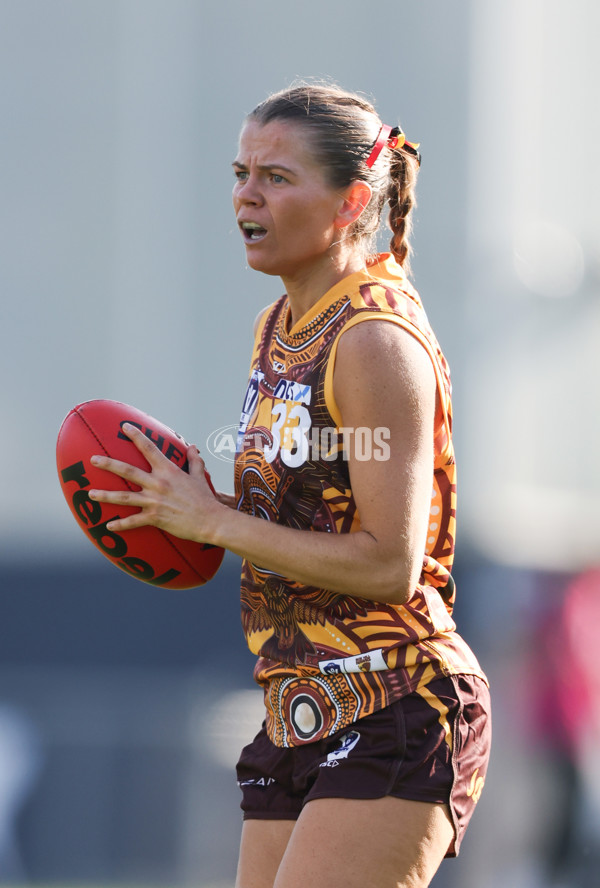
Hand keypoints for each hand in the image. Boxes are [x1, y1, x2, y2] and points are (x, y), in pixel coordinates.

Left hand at [88, 423, 221, 542]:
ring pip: (124, 497)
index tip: (124, 427)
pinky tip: (108, 526)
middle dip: (108, 464)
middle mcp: (158, 484)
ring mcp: (154, 501)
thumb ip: (194, 461)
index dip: (136, 436)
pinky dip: (120, 524)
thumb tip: (192, 447)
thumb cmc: (205, 498)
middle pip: (127, 471)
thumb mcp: (199, 476)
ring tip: (90, 493)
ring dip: (105, 496)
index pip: (149, 448)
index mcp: (168, 471)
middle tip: (92, 459)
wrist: (211, 520)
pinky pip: (133, 521)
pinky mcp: (155, 518)